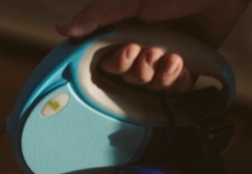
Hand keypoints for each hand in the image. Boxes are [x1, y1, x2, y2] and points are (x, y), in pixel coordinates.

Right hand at [57, 0, 251, 92]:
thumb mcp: (130, 0)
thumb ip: (97, 16)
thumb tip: (61, 28)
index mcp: (126, 30)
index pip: (109, 62)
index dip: (117, 64)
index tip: (128, 51)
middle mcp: (144, 45)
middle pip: (131, 78)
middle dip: (141, 71)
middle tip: (152, 52)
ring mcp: (167, 56)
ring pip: (154, 86)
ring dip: (162, 77)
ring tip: (174, 57)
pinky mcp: (190, 64)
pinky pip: (178, 87)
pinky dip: (180, 82)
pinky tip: (185, 67)